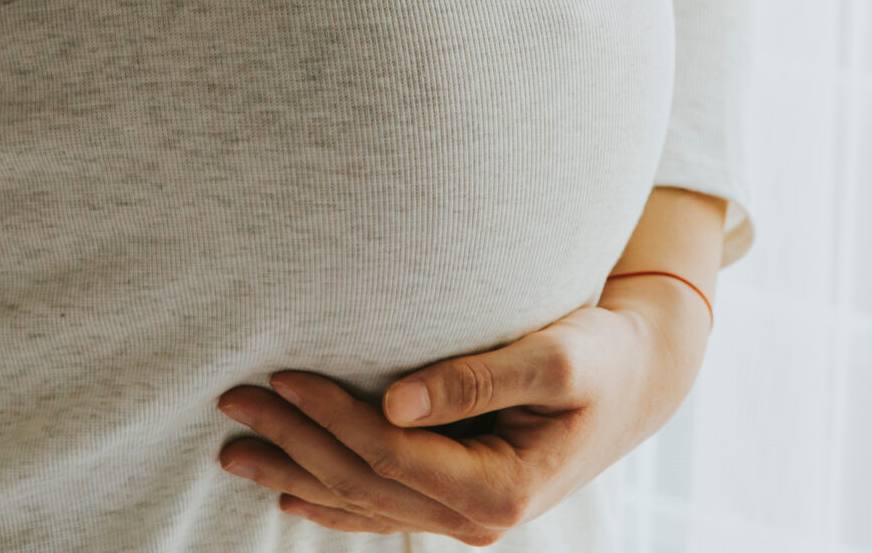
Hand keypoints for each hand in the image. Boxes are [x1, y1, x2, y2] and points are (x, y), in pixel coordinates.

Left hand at [213, 275, 711, 542]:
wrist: (639, 379)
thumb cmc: (602, 354)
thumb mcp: (556, 357)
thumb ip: (476, 378)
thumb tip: (393, 401)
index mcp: (502, 487)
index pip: (391, 455)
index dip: (331, 418)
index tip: (283, 375)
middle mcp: (479, 516)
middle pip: (364, 484)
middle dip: (293, 443)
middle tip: (232, 400)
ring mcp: (466, 515)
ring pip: (363, 502)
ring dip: (295, 473)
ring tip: (232, 449)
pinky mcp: (459, 498)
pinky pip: (382, 508)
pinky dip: (330, 499)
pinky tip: (288, 491)